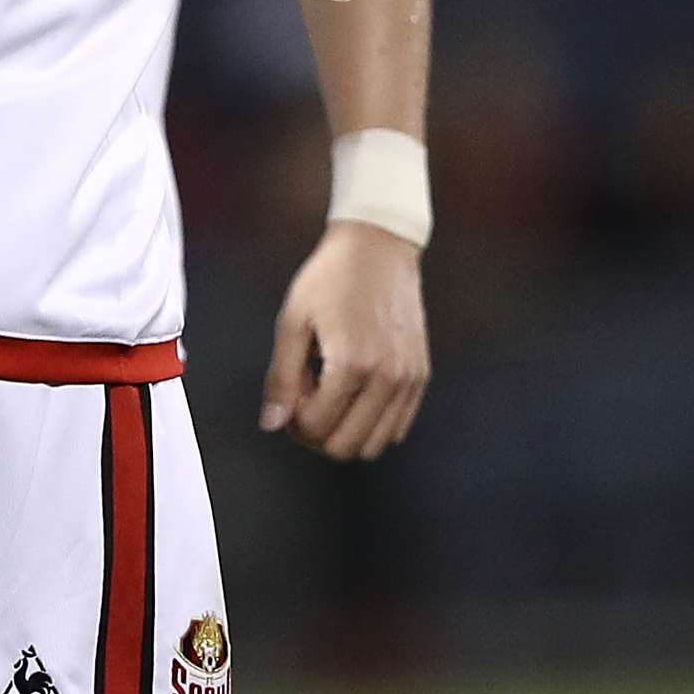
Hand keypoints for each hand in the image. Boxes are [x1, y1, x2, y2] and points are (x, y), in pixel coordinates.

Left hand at [261, 221, 429, 460]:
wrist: (378, 247)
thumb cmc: (329, 279)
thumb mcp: (292, 321)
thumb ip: (281, 378)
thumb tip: (272, 425)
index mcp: (352, 364)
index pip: (316, 427)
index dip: (292, 417)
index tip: (291, 386)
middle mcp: (387, 378)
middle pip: (345, 447)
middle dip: (316, 432)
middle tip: (305, 395)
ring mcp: (409, 379)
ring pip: (373, 445)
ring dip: (344, 429)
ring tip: (329, 390)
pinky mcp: (420, 375)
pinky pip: (396, 427)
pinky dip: (369, 422)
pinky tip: (353, 388)